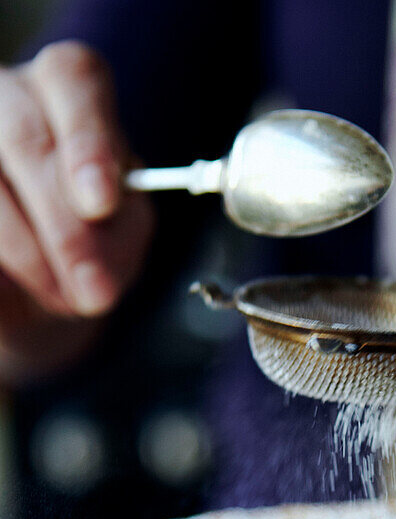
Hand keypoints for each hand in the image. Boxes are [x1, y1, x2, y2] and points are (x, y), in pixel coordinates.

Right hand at [0, 41, 153, 380]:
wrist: (42, 277)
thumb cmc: (89, 239)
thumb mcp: (122, 234)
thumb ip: (121, 233)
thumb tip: (100, 267)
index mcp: (69, 89)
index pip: (76, 79)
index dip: (90, 141)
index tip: (102, 204)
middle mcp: (9, 95)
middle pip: (24, 137)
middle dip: (63, 224)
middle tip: (94, 291)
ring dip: (29, 253)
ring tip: (65, 299)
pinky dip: (3, 262)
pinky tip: (17, 287)